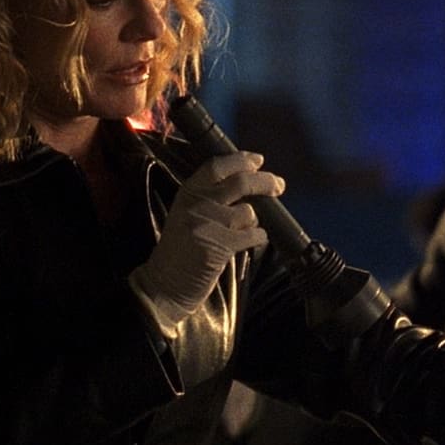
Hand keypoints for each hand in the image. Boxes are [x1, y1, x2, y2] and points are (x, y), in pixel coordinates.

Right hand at [129, 152, 283, 331]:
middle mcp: (197, 203)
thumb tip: (247, 181)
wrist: (165, 285)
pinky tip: (247, 243)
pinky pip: (253, 235)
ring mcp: (208, 223)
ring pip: (248, 212)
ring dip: (253, 222)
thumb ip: (209, 197)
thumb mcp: (187, 214)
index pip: (217, 166)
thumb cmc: (181, 251)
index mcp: (188, 193)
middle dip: (265, 181)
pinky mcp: (220, 245)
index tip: (258, 160)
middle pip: (241, 183)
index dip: (241, 160)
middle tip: (279, 185)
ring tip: (242, 233)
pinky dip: (256, 238)